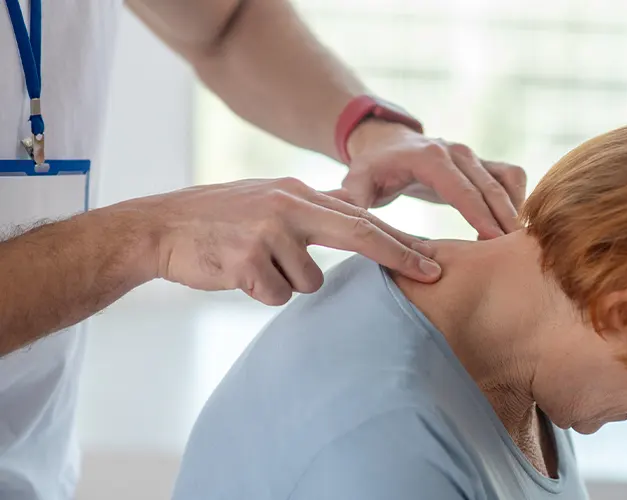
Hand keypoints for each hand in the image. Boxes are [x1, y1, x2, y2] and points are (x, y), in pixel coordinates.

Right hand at [132, 178, 441, 305]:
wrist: (160, 228)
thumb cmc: (220, 219)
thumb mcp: (269, 200)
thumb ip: (312, 209)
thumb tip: (357, 212)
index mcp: (297, 193)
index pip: (362, 218)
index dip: (399, 240)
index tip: (432, 258)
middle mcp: (288, 207)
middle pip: (359, 234)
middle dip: (399, 256)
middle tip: (432, 274)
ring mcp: (267, 232)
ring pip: (309, 282)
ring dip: (287, 284)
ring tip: (255, 265)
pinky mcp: (245, 260)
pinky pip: (275, 295)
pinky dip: (260, 293)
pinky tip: (237, 274)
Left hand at [340, 119, 527, 239]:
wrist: (387, 142)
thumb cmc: (372, 168)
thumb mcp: (357, 182)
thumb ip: (355, 202)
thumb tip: (352, 228)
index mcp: (430, 158)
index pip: (462, 190)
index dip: (480, 215)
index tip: (495, 241)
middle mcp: (457, 152)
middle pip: (491, 188)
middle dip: (505, 220)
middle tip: (516, 253)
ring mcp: (473, 155)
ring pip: (508, 181)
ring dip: (516, 211)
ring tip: (516, 246)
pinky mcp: (483, 162)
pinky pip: (511, 178)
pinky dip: (518, 200)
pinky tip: (511, 230)